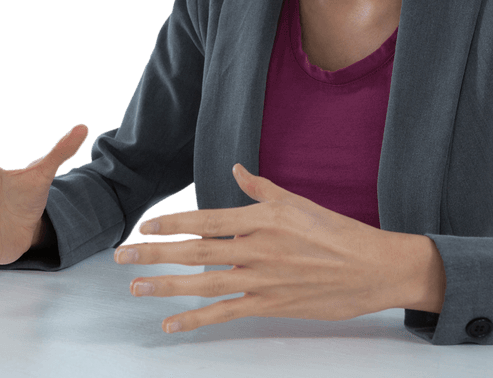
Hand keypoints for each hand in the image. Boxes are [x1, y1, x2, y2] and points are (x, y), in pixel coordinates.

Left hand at [114, 163, 445, 332]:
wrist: (372, 268)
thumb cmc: (337, 231)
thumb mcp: (298, 201)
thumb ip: (261, 188)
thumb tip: (236, 168)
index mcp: (261, 218)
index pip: (205, 219)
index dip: (172, 225)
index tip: (145, 228)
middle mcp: (255, 248)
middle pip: (195, 252)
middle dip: (154, 254)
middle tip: (121, 256)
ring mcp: (261, 279)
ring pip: (202, 283)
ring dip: (165, 286)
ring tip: (136, 287)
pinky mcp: (270, 305)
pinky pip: (225, 313)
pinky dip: (195, 320)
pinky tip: (171, 325)